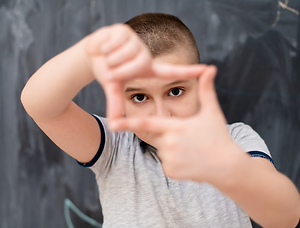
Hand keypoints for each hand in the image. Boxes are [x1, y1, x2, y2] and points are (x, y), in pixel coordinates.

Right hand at [85, 24, 206, 121]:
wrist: (91, 54)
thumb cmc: (106, 71)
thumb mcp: (112, 88)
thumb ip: (115, 105)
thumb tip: (114, 126)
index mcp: (147, 68)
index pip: (171, 71)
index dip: (189, 71)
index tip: (209, 70)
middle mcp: (145, 55)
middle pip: (133, 67)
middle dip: (117, 70)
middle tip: (112, 67)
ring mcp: (136, 41)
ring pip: (123, 56)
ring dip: (109, 59)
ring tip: (109, 56)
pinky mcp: (124, 30)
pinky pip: (115, 44)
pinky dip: (105, 48)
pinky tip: (106, 46)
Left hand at [111, 66, 240, 181]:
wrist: (227, 166)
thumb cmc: (219, 136)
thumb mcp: (212, 112)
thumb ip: (206, 89)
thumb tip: (210, 68)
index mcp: (175, 126)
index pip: (147, 124)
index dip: (128, 123)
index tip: (113, 123)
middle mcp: (169, 143)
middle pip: (158, 136)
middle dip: (169, 135)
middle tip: (189, 139)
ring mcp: (169, 159)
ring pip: (162, 149)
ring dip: (173, 148)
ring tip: (192, 150)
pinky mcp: (170, 171)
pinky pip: (166, 163)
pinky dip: (175, 161)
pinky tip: (190, 161)